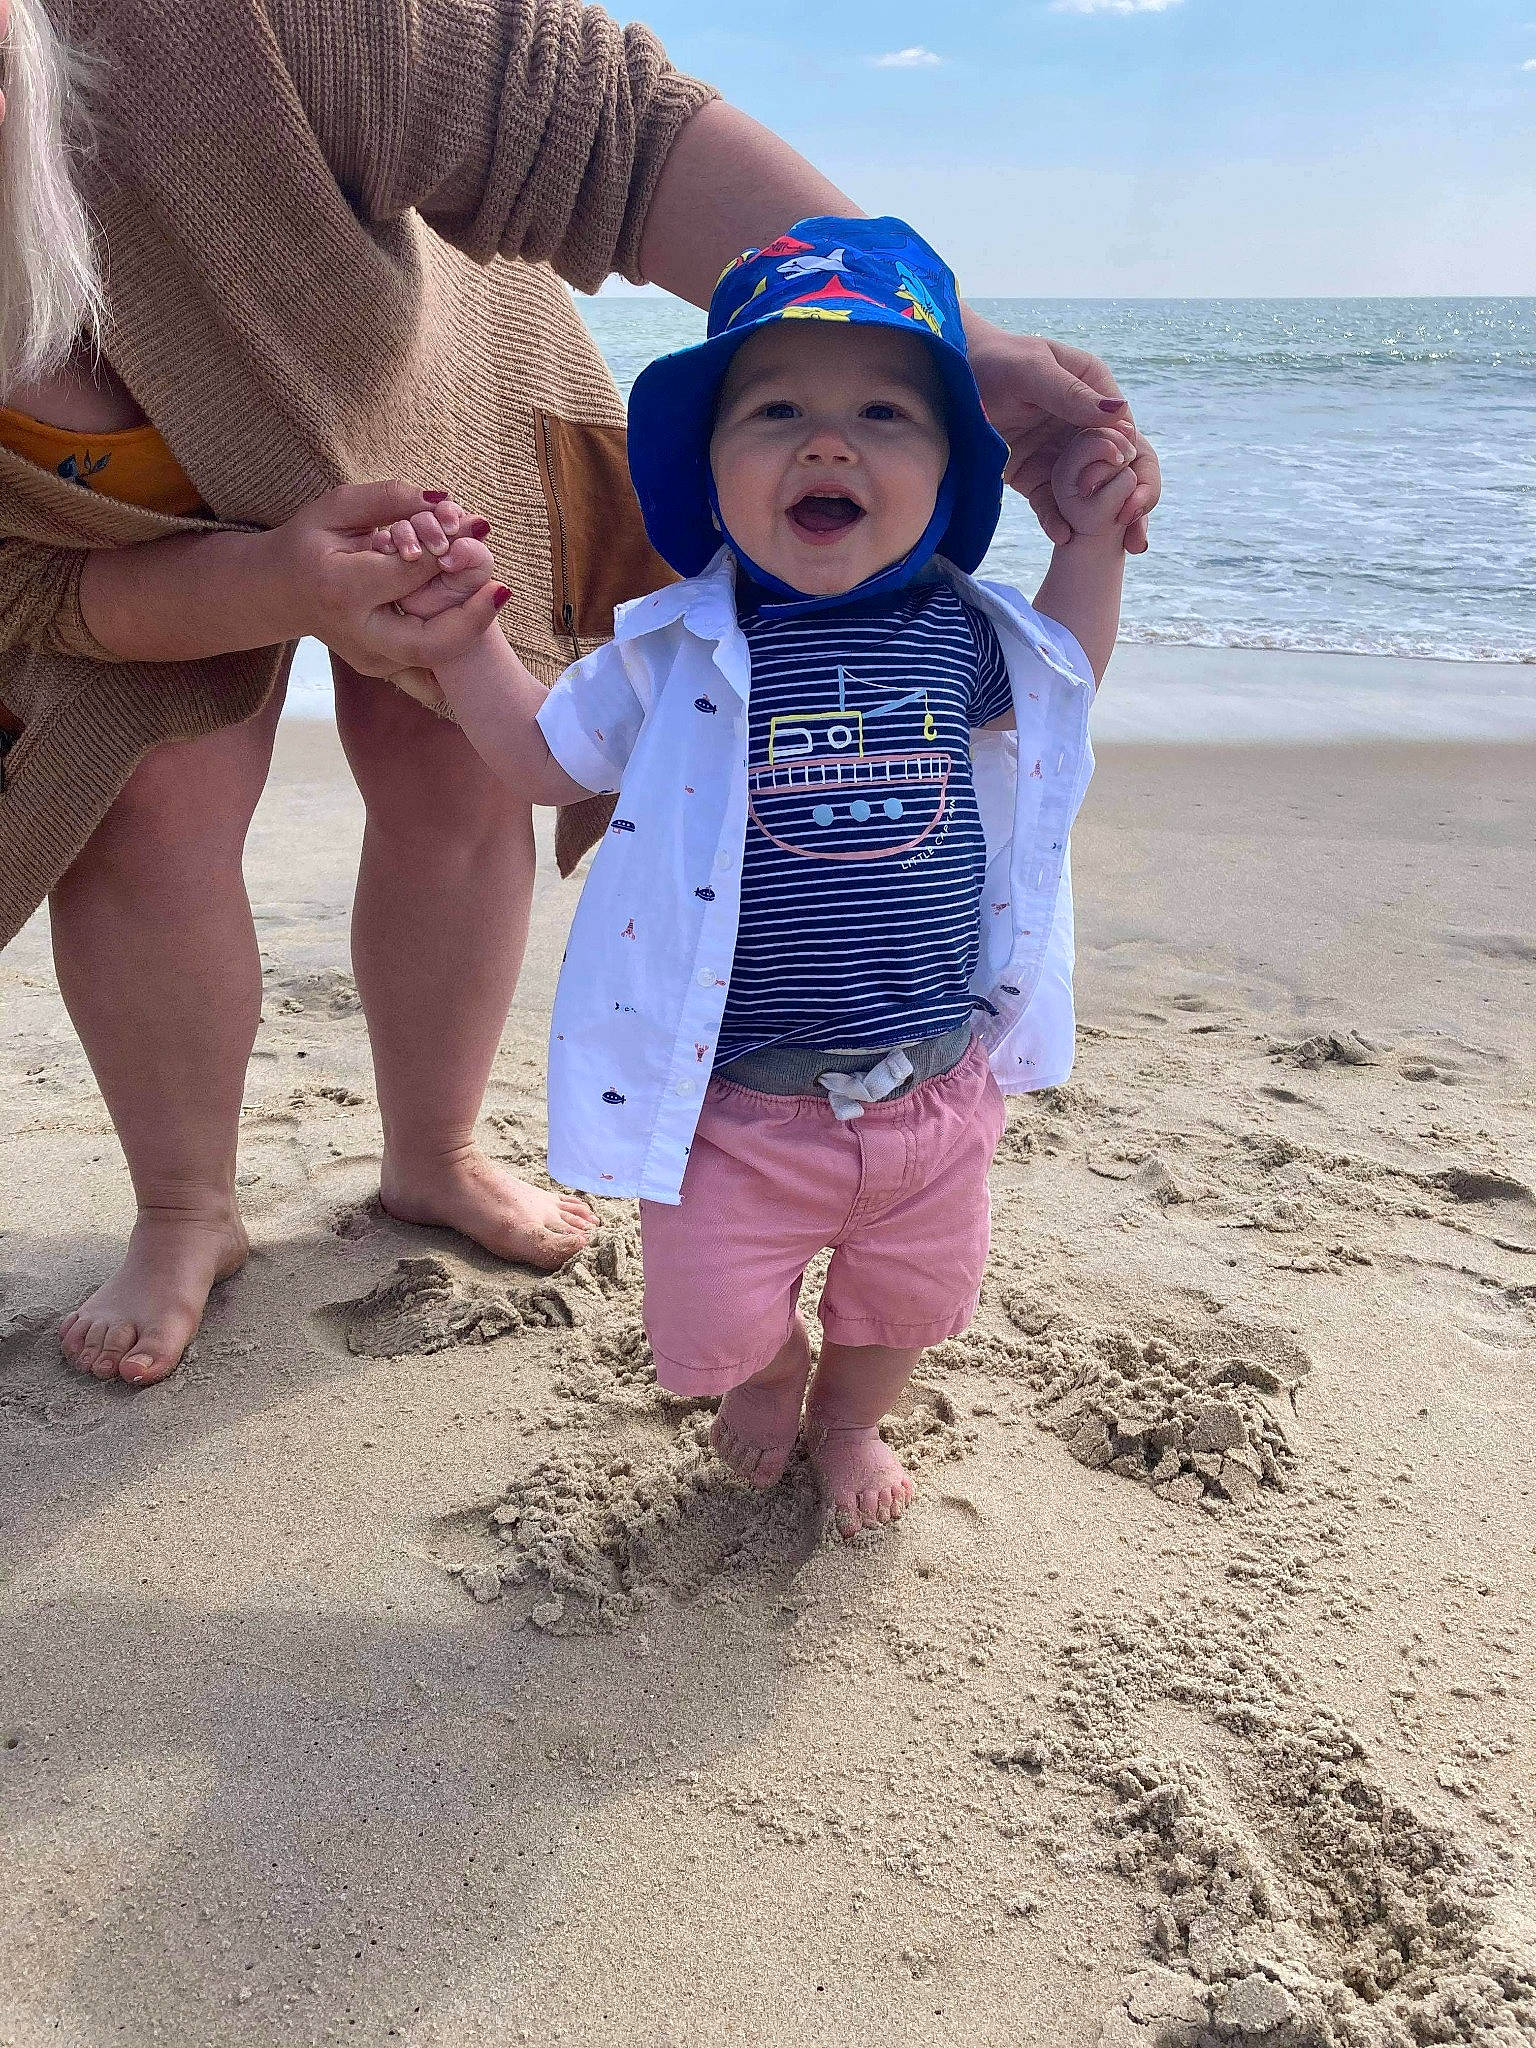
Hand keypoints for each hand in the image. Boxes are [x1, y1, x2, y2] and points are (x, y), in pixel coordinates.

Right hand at [267, 481, 501, 677]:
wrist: (280, 592)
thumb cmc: (311, 542)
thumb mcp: (338, 507)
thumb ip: (390, 499)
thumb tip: (444, 500)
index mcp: (341, 588)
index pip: (409, 574)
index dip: (447, 553)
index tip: (475, 531)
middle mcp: (357, 633)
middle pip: (429, 642)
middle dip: (473, 617)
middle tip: (501, 587)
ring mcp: (370, 660)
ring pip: (434, 663)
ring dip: (469, 630)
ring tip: (489, 595)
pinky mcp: (383, 671)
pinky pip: (430, 679)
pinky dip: (455, 654)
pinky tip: (468, 623)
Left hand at [962, 318, 1159, 553]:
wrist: (946, 376)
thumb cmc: (992, 360)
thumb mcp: (1031, 370)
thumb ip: (1070, 393)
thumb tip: (1119, 413)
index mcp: (1094, 391)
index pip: (1127, 433)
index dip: (1135, 465)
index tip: (1132, 493)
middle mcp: (1084, 424)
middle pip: (1122, 468)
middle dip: (1134, 501)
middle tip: (1135, 534)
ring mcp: (1062, 454)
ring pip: (1095, 492)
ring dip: (1107, 521)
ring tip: (1120, 548)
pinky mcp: (1035, 476)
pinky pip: (1053, 504)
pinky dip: (1060, 522)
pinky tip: (1063, 537)